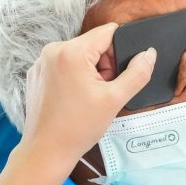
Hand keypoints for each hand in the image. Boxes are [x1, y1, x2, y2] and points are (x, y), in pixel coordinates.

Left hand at [22, 22, 155, 162]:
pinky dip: (73, 78)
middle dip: (104, 66)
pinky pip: (63, 66)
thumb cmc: (78, 128)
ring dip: (89, 72)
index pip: (108, 33)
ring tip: (87, 99)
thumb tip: (149, 54)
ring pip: (78, 55)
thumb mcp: (115, 100)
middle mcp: (52, 50)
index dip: (119, 53)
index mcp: (72, 51)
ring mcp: (41, 62)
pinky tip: (73, 100)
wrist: (46, 151)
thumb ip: (137, 73)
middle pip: (93, 44)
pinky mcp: (36, 74)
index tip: (114, 77)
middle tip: (102, 92)